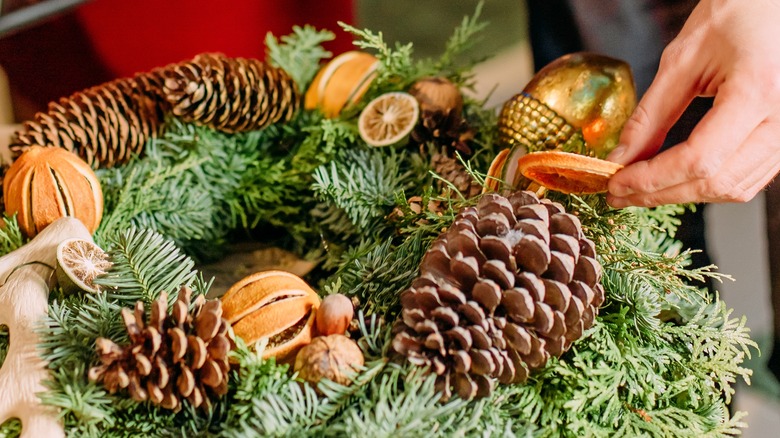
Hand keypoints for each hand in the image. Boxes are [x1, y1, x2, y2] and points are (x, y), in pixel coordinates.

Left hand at [606, 0, 779, 207]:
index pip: (697, 160)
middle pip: (713, 181)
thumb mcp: (682, 60)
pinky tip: (674, 178)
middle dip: (659, 193)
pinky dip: (706, 184)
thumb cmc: (738, 14)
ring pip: (732, 188)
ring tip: (640, 187)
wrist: (776, 3)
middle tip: (619, 192)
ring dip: (682, 193)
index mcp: (757, 92)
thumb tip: (622, 157)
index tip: (615, 183)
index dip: (651, 179)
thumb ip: (650, 114)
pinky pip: (746, 177)